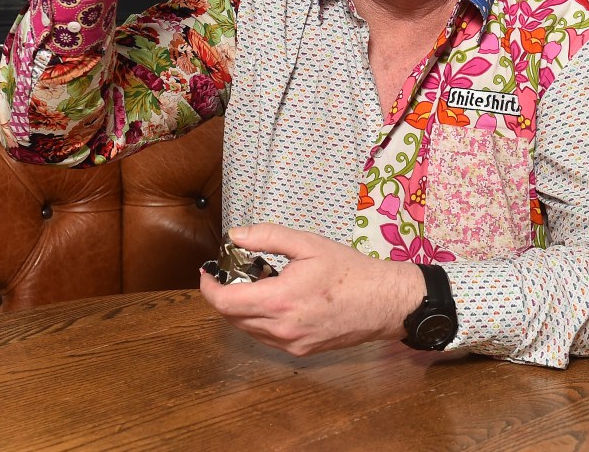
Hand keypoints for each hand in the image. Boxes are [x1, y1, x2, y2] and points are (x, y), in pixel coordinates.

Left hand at [199, 224, 425, 355]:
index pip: (225, 302)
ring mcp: (290, 345)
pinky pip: (266, 338)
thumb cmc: (348, 270)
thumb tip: (235, 236)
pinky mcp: (300, 352)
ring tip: (253, 284)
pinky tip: (273, 300)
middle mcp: (280, 329)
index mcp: (279, 301)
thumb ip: (268, 238)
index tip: (206, 273)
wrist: (382, 302)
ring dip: (240, 309)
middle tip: (229, 273)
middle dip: (223, 296)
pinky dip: (258, 320)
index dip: (208, 288)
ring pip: (247, 330)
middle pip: (232, 318)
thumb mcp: (307, 243)